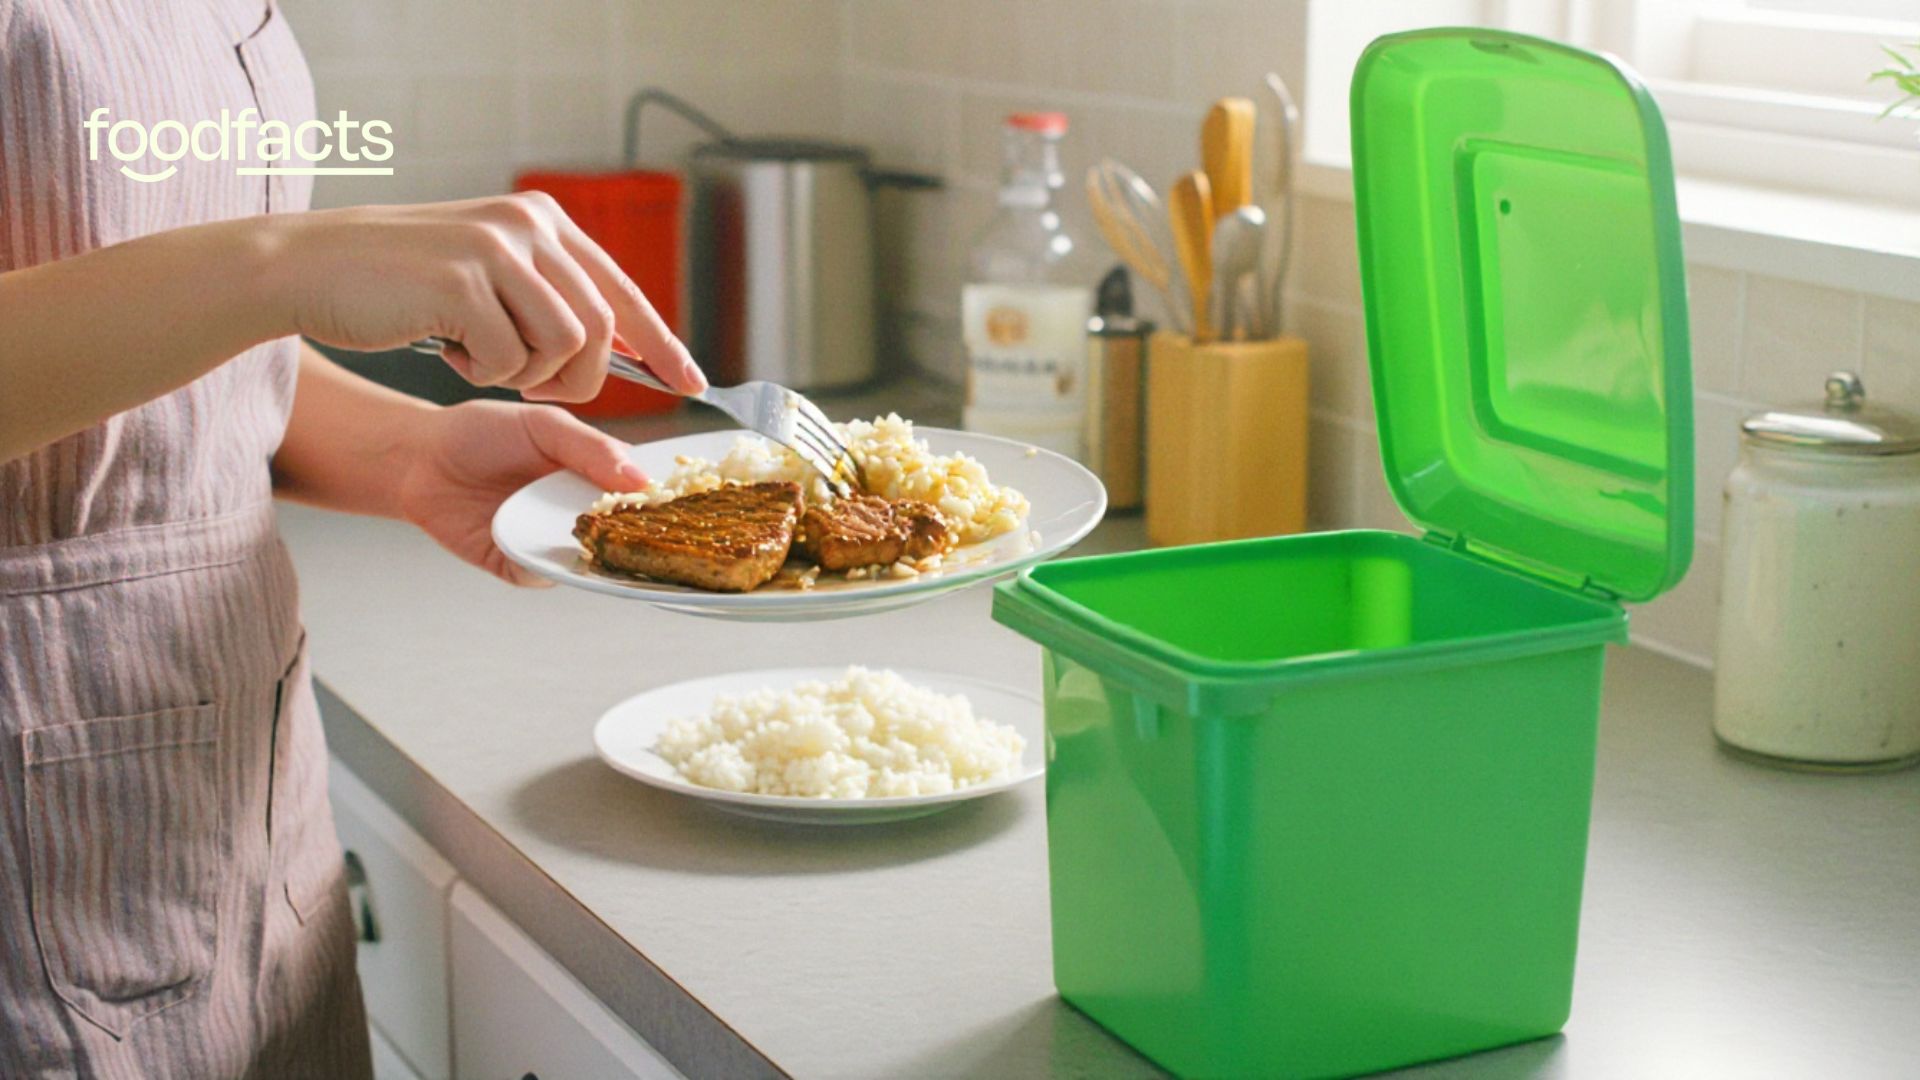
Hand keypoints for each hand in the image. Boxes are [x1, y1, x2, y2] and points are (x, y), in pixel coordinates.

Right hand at [268, 192, 705, 401]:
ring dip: (523, 374)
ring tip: (475, 354)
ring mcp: (497, 249)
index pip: (621, 289)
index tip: (692, 381)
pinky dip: (481, 371)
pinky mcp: (463, 282)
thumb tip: (616, 346)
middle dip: (575, 378)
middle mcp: (528, 225)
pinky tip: (444, 346)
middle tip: (530, 388)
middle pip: (599, 328)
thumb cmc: (399, 284)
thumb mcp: (487, 274)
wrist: (309, 267)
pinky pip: (509, 359)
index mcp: (543, 220)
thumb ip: (546, 295)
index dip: (661, 341)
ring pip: (563, 347)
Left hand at [395, 400, 647, 585]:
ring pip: (588, 563)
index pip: (639, 494)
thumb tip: (640, 478)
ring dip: (600, 556)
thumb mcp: (544, 426)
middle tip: (656, 529)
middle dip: (640, 536)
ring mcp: (548, 543)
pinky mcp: (517, 565)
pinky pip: (544, 575)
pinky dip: (549, 567)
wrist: (419, 457)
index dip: (662, 500)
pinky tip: (555, 550)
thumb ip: (592, 448)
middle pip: (622, 536)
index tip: (682, 500)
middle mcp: (576, 514)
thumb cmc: (481, 433)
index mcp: (592, 476)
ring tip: (608, 539)